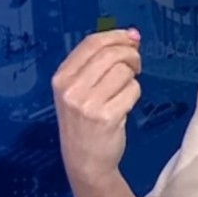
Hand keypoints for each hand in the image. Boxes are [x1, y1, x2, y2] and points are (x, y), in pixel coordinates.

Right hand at [52, 28, 142, 186]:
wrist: (84, 161)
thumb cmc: (84, 121)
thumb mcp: (78, 90)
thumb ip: (99, 62)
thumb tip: (131, 35)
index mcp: (61, 78)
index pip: (91, 43)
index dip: (116, 36)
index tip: (131, 37)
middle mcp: (71, 89)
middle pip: (111, 54)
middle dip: (130, 54)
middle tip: (136, 64)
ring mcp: (88, 104)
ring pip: (124, 71)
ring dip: (131, 78)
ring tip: (123, 90)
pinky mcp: (107, 116)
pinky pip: (132, 90)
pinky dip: (134, 94)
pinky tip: (124, 105)